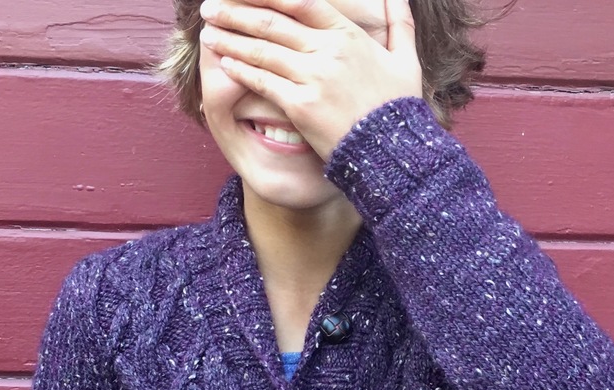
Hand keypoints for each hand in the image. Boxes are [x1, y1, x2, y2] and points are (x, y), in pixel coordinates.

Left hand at [199, 0, 422, 160]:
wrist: (393, 149)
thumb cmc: (398, 108)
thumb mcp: (406, 59)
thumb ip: (399, 23)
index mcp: (347, 34)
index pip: (298, 0)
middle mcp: (327, 50)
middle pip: (272, 22)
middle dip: (237, 12)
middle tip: (211, 6)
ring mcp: (313, 77)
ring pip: (262, 50)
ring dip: (230, 39)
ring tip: (208, 32)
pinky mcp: (301, 105)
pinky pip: (263, 82)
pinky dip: (241, 70)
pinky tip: (223, 62)